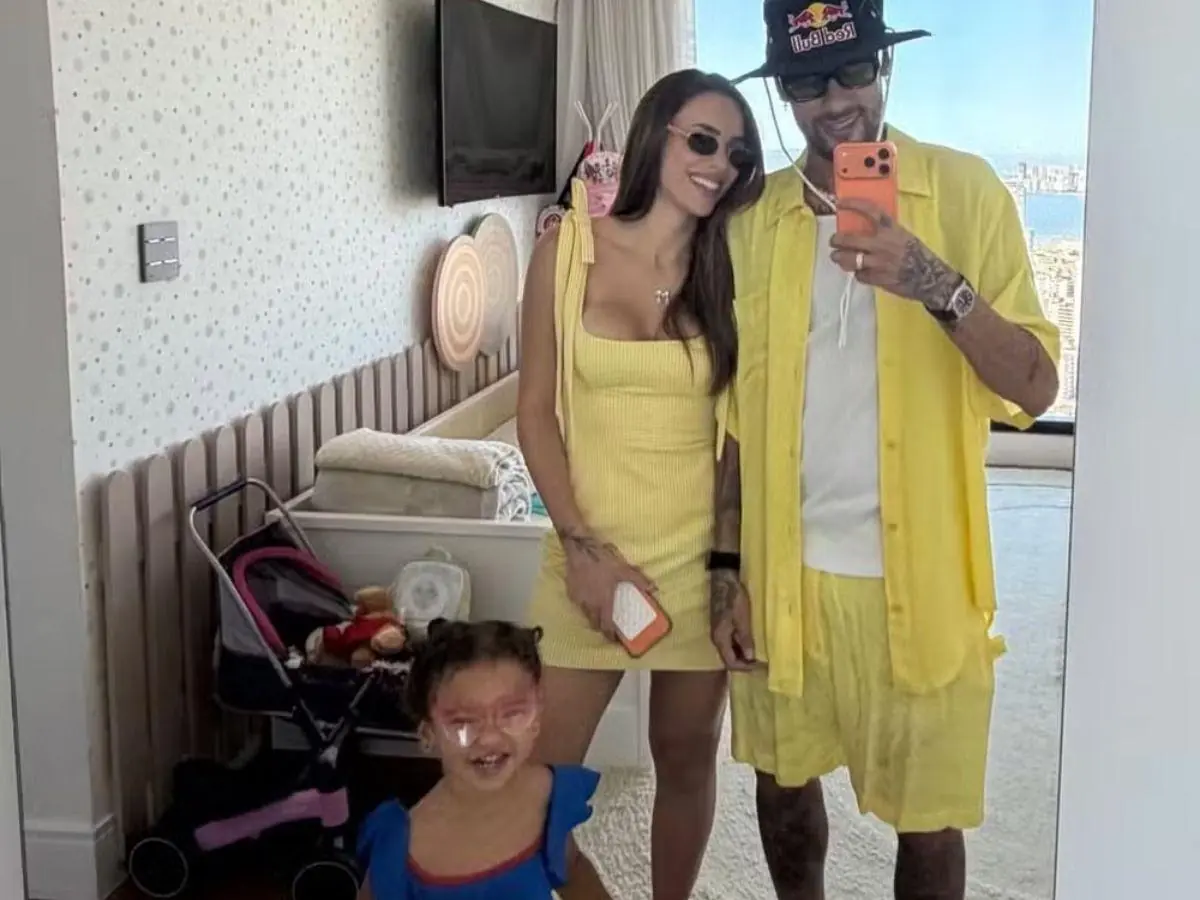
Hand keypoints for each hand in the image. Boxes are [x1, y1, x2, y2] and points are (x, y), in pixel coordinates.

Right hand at [561, 531, 657, 641]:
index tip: (614, 639)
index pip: (606, 626)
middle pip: (594, 623)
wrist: (579, 550)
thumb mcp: (623, 570)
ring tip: (598, 611)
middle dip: (601, 627)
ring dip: (592, 616)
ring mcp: (578, 599)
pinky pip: (578, 603)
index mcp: (603, 602)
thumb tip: (654, 588)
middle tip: (608, 625)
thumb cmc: (603, 561)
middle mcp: (589, 605)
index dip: (610, 635)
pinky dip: (584, 604)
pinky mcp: (570, 591)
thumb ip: (639, 581)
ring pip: (585, 614)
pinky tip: (588, 596)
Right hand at [710, 569, 757, 670]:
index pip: (730, 663)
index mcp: (720, 639)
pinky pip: (731, 642)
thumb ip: (745, 639)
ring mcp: (719, 632)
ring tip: (759, 654)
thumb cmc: (734, 599)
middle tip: (762, 663)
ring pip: (730, 651)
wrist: (724, 580)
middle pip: (729, 659)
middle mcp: (717, 639)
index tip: (760, 666)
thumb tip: (750, 658)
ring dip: (743, 655)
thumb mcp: (742, 620)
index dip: (745, 668)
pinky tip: (752, 642)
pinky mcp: (723, 625)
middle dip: (745, 663)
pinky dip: (741, 646)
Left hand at [829, 198, 961, 310]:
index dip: (853, 205)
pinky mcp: (876, 278)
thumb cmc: (918, 254)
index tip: (840, 204)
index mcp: (891, 229)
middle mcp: (882, 243)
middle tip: (834, 241)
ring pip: (849, 259)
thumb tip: (865, 230)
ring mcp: (877, 262)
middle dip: (837, 240)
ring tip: (837, 257)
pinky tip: (861, 272)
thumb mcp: (904, 236)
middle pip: (849, 239)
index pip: (870, 211)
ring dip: (839, 258)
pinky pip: (859, 274)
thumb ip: (886, 232)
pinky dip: (858, 273)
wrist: (930, 277)